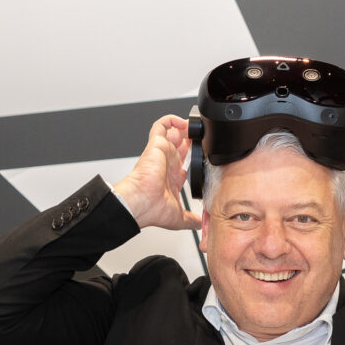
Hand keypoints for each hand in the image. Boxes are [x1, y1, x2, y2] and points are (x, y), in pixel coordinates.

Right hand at [113, 115, 200, 229]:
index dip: (195, 159)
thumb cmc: (151, 209)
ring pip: (172, 133)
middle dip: (192, 141)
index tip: (205, 158)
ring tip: (196, 127)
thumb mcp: (179, 218)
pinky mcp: (157, 145)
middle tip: (203, 138)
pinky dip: (172, 120)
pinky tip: (183, 123)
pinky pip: (162, 125)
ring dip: (184, 128)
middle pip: (180, 146)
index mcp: (171, 178)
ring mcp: (162, 154)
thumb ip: (191, 220)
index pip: (184, 164)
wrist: (140, 202)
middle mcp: (166, 164)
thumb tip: (201, 225)